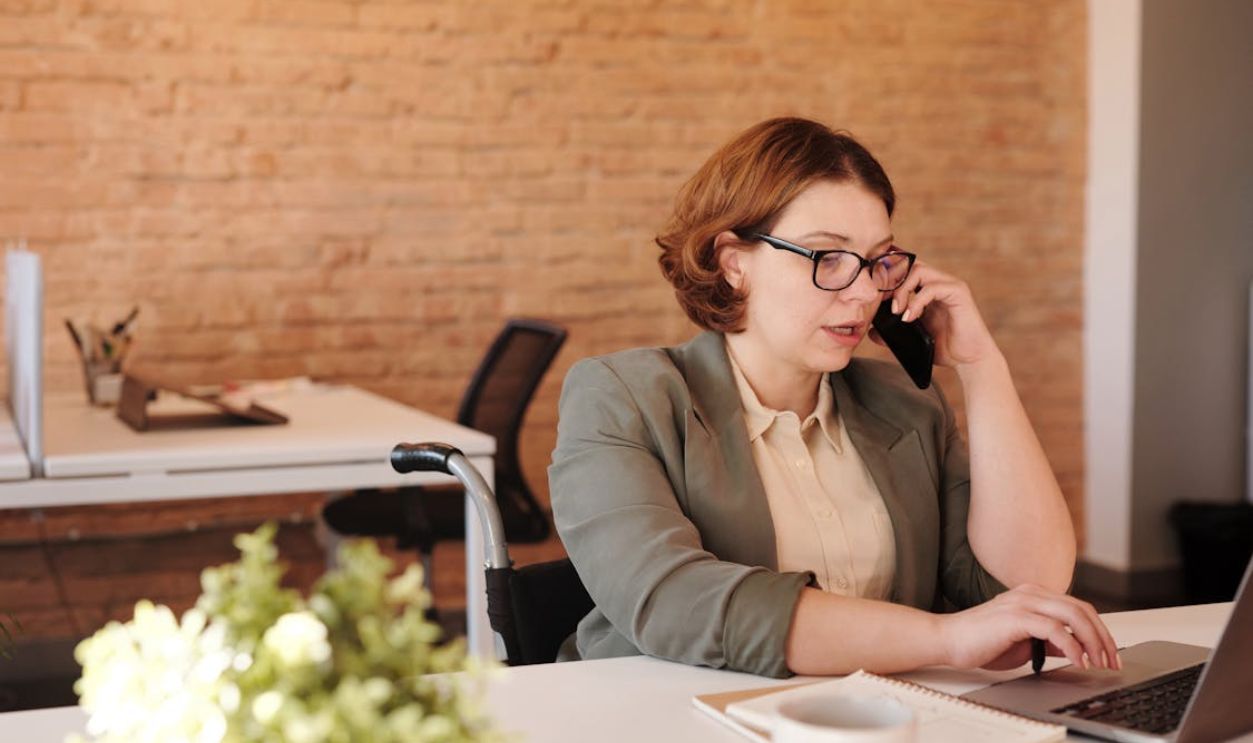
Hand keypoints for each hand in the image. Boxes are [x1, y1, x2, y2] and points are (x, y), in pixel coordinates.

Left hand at [871, 259, 999, 369]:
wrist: (970, 359)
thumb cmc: (944, 347)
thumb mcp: (913, 338)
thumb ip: (893, 333)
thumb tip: (872, 331)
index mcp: (928, 289)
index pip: (904, 270)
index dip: (887, 279)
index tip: (874, 298)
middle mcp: (939, 282)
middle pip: (909, 265)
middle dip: (891, 282)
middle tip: (883, 304)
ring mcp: (950, 285)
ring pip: (918, 271)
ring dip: (902, 290)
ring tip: (897, 312)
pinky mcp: (958, 292)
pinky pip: (931, 288)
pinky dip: (916, 301)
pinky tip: (910, 317)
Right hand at [938, 583, 1120, 671]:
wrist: (948, 640)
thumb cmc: (980, 641)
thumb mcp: (1024, 642)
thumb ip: (1049, 641)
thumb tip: (1074, 650)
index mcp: (1033, 595)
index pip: (1078, 607)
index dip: (1099, 630)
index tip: (1108, 654)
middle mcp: (1030, 593)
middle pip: (1082, 609)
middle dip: (1103, 637)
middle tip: (1112, 660)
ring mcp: (1023, 602)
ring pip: (1073, 615)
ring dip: (1093, 641)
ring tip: (1099, 662)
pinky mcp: (1015, 617)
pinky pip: (1055, 629)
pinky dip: (1072, 646)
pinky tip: (1077, 661)